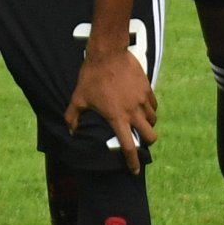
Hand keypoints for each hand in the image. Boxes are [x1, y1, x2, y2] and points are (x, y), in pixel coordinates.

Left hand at [67, 35, 158, 172]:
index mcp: (117, 118)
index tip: (135, 171)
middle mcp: (133, 112)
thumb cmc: (91, 76)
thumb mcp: (78, 97)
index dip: (132, 162)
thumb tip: (70, 131)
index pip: (129, 146)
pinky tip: (142, 106)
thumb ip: (73, 117)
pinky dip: (150, 109)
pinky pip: (154, 105)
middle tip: (141, 140)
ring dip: (148, 124)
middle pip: (150, 136)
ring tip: (139, 121)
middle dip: (147, 142)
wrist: (107, 53)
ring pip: (153, 120)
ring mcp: (142, 100)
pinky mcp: (147, 88)